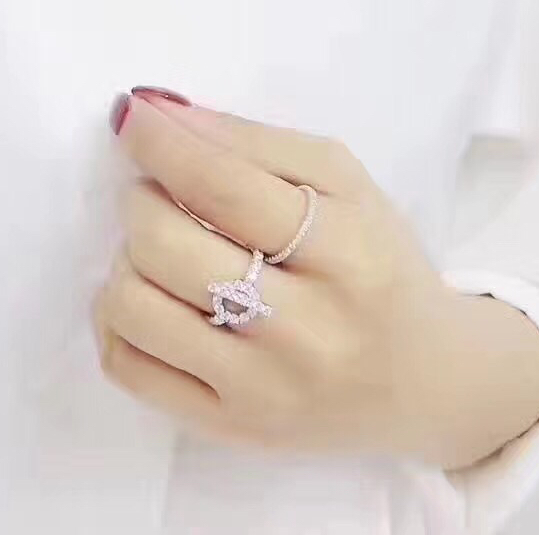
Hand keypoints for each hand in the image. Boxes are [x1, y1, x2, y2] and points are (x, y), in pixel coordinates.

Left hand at [95, 88, 538, 469]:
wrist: (424, 381)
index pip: (223, 186)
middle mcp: (304, 328)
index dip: (161, 143)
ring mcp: (260, 387)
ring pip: (132, 306)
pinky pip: (126, 366)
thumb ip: (254, 142)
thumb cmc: (378, 264)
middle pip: (165, 245)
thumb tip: (158, 112)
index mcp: (346, 251)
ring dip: (126, 258)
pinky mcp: (228, 426)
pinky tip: (149, 297)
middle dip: (141, 200)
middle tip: (159, 194)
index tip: (129, 115)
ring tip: (160, 251)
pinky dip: (114, 318)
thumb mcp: (345, 183)